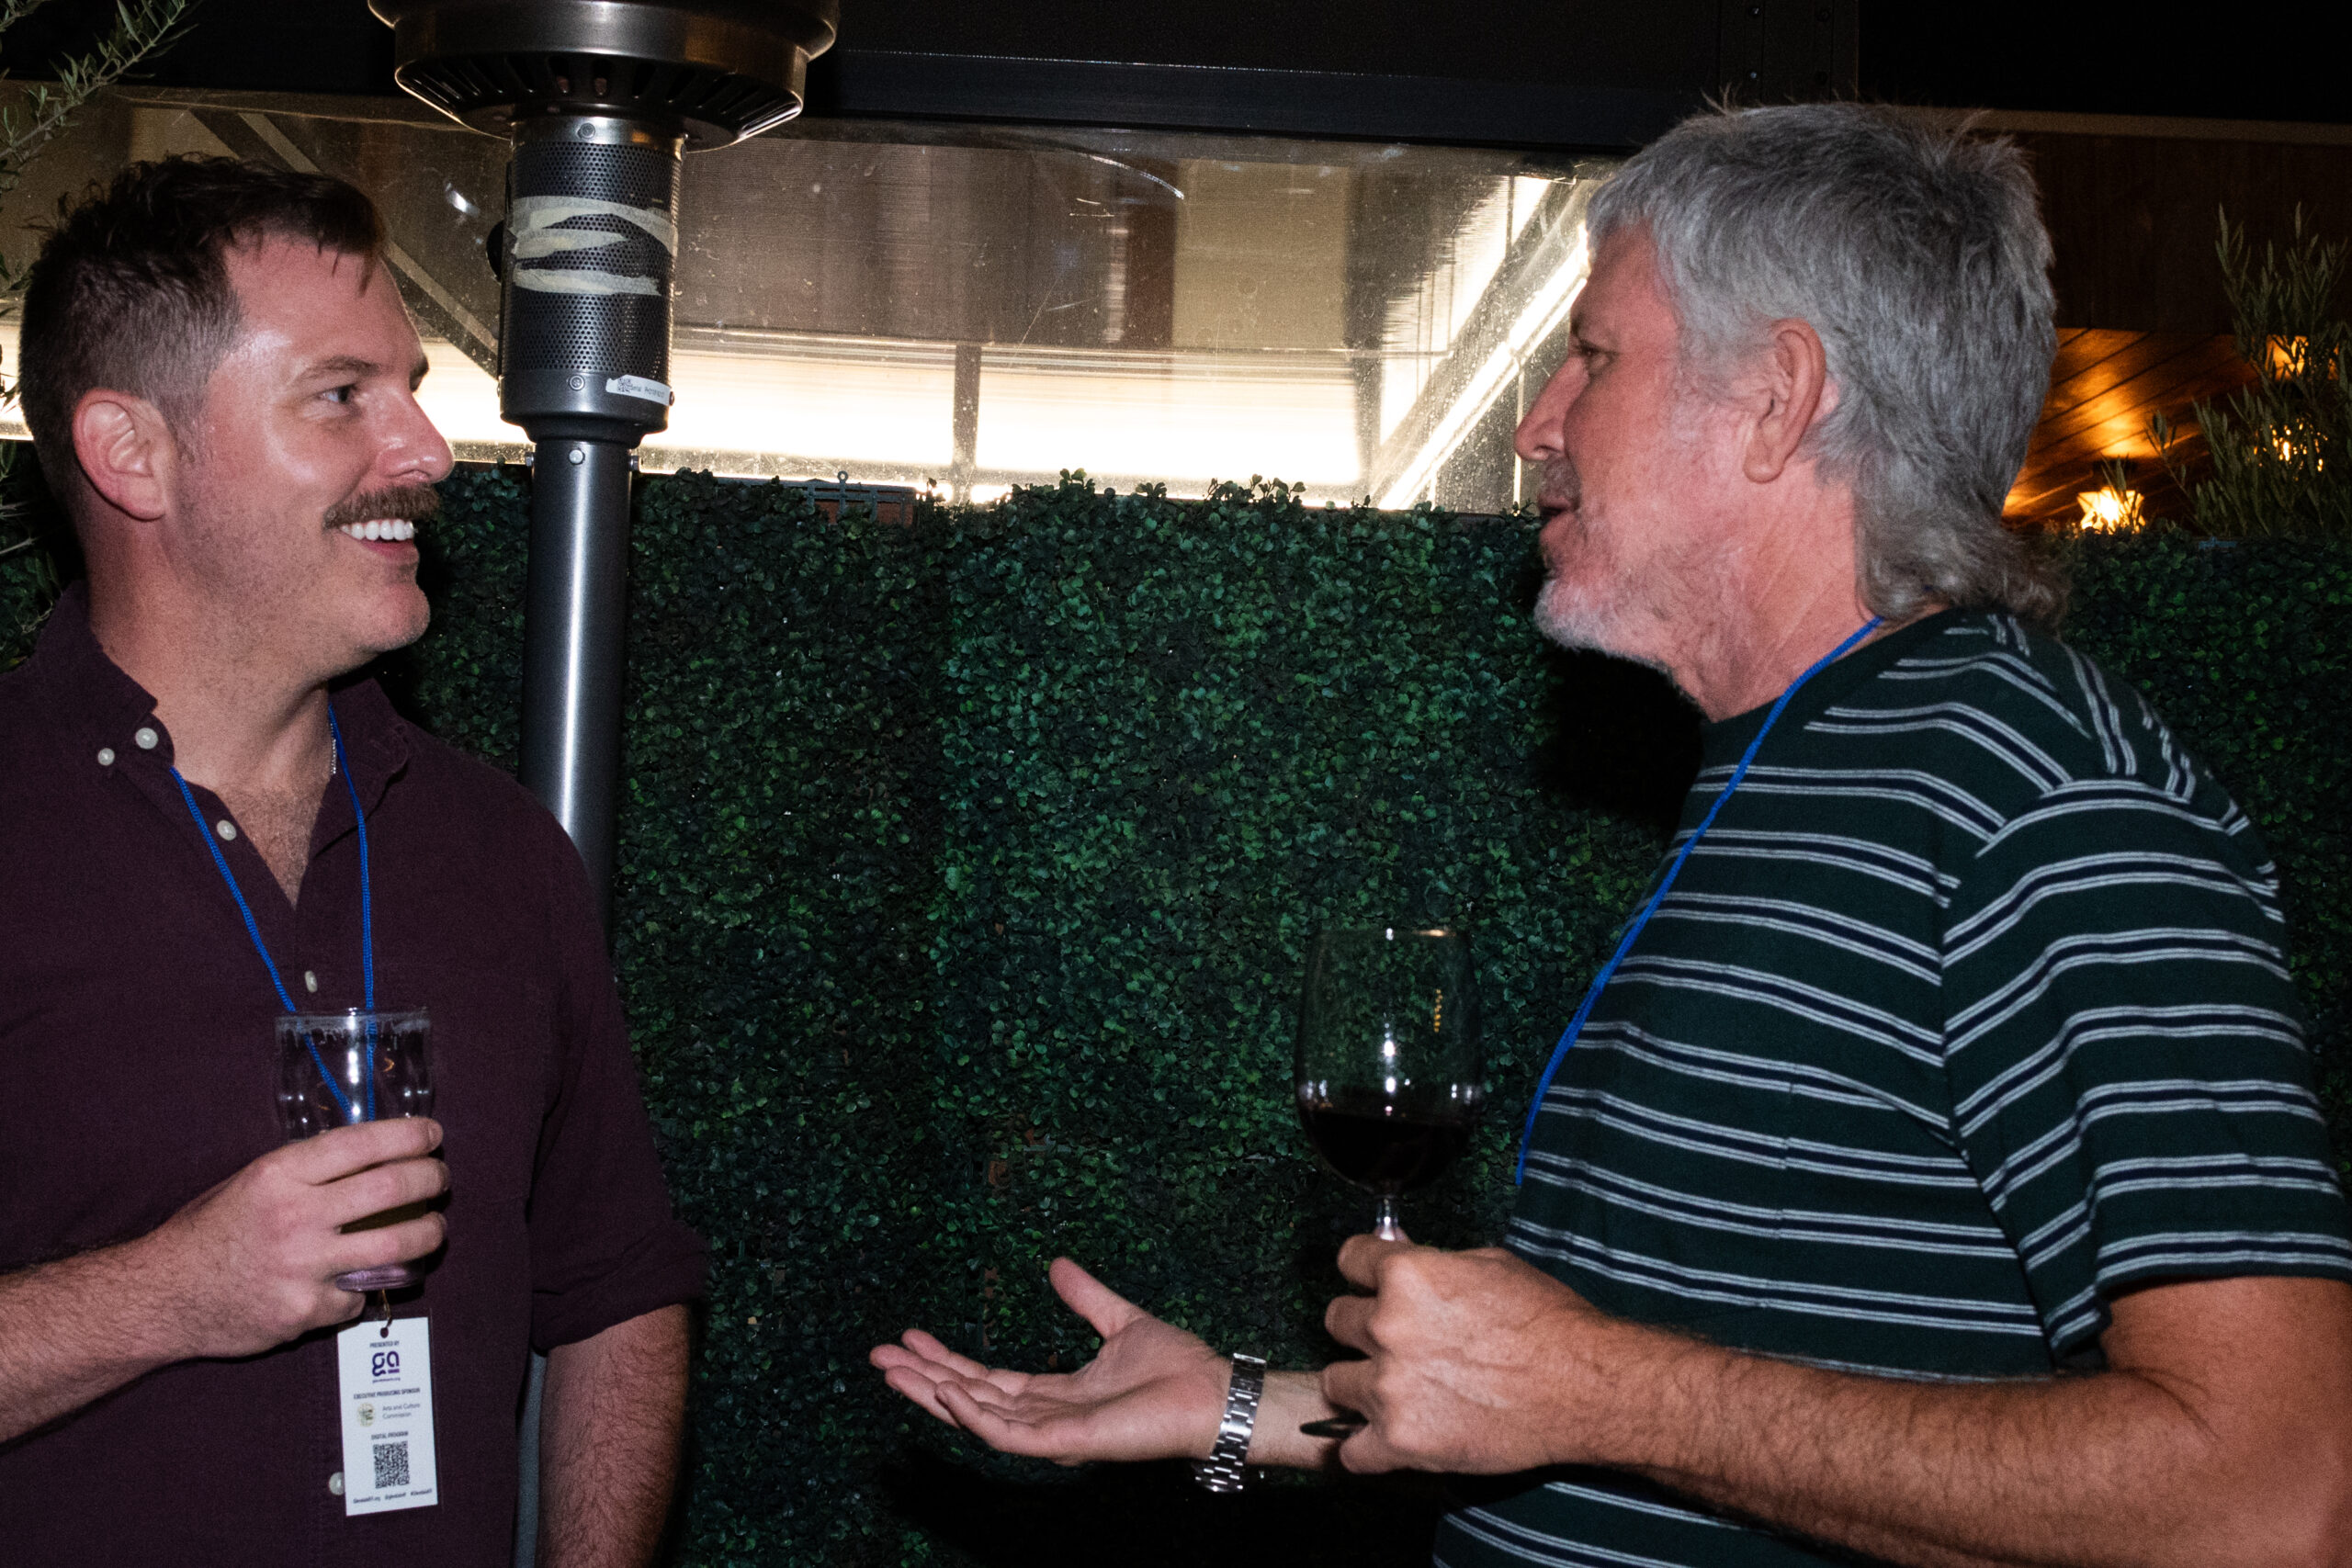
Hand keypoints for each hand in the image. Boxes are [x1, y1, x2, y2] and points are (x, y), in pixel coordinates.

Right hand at [139, 1118, 449, 1358]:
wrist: (161, 1296)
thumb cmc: (208, 1233)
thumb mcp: (248, 1182)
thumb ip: (305, 1171)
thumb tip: (371, 1153)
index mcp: (279, 1175)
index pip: (363, 1143)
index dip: (409, 1135)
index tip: (432, 1135)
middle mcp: (294, 1216)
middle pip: (393, 1188)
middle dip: (432, 1179)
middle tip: (440, 1180)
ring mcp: (302, 1267)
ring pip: (396, 1246)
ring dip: (428, 1235)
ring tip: (433, 1230)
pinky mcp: (303, 1312)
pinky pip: (357, 1299)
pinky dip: (362, 1291)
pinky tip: (356, 1284)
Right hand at [870, 1257, 1230, 1463]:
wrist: (1212, 1392)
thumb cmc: (1177, 1368)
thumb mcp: (1121, 1321)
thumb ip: (1086, 1297)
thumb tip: (1056, 1264)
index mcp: (1056, 1393)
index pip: (987, 1378)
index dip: (947, 1360)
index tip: (910, 1336)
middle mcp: (1047, 1416)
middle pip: (970, 1398)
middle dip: (922, 1379)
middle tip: (878, 1356)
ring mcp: (1054, 1433)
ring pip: (978, 1418)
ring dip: (934, 1395)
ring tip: (894, 1372)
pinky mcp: (1068, 1443)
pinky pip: (1010, 1435)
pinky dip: (976, 1415)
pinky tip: (948, 1392)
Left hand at [1322, 1233, 1618, 1474]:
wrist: (1585, 1388)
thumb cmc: (1549, 1325)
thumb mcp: (1491, 1265)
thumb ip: (1431, 1260)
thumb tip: (1392, 1246)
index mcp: (1408, 1276)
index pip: (1349, 1260)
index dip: (1365, 1272)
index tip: (1374, 1284)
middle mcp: (1388, 1327)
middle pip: (1336, 1320)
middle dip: (1363, 1328)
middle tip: (1397, 1342)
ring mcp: (1389, 1387)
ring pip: (1334, 1382)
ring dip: (1360, 1385)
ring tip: (1398, 1390)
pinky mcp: (1400, 1441)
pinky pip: (1350, 1452)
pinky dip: (1366, 1448)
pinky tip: (1387, 1437)